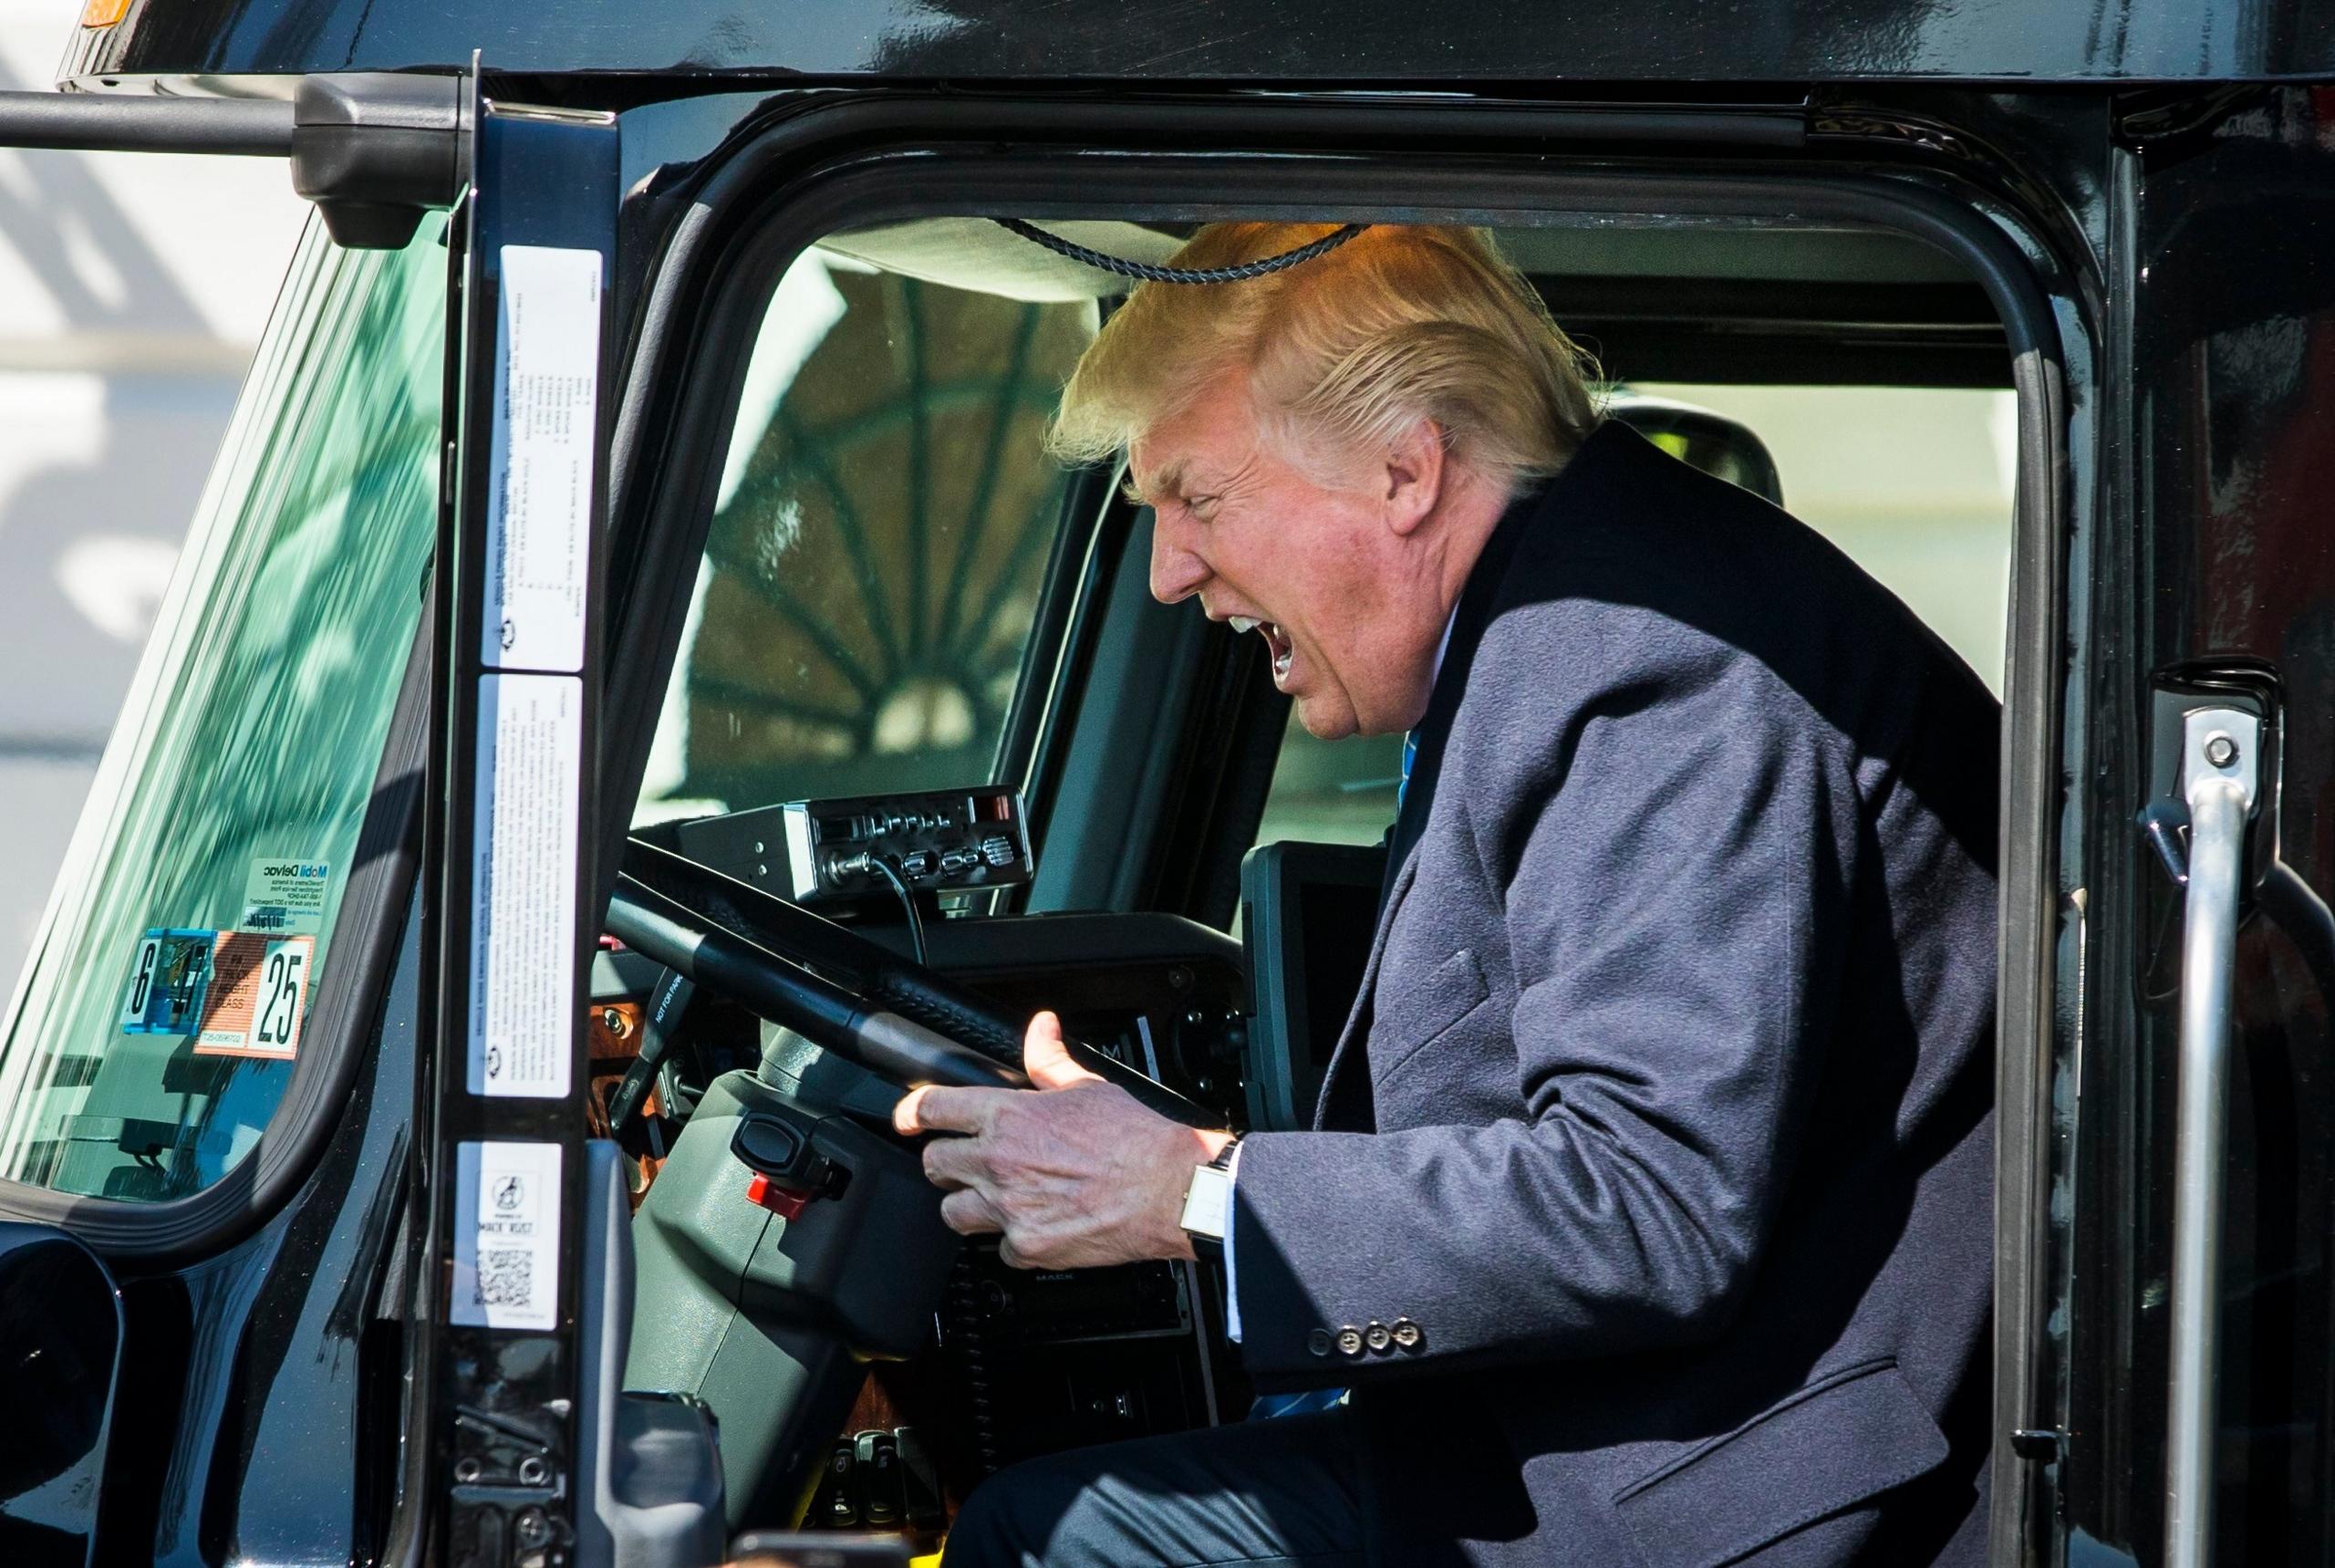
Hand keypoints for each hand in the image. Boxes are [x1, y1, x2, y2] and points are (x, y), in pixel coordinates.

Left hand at [892, 1010, 1233, 1269]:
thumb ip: (1050, 1060)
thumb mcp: (1089, 1086)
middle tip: (964, 1161)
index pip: (933, 1107)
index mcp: (1009, 1116)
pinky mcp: (1028, 1247)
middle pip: (934, 1163)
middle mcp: (999, 1162)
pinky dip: (1013, 1241)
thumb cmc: (1137, 1139)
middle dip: (945, 1160)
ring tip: (992, 1198)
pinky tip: (1034, 1226)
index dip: (912, 1110)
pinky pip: (998, 1249)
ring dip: (968, 1204)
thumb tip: (1040, 1028)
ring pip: (952, 1212)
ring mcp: (1009, 1209)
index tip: (907, 1117)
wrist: (1171, 1190)